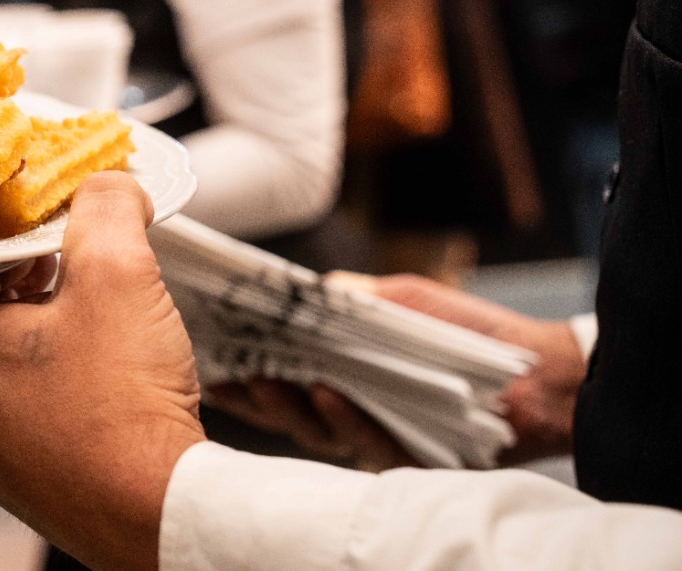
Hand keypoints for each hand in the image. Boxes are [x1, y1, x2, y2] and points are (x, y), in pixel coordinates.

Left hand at [0, 173, 203, 570]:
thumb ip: (105, 207)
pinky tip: (97, 370)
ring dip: (38, 328)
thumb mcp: (119, 273)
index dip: (1, 237)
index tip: (43, 228)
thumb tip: (106, 185)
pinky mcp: (5, 472)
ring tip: (95, 318)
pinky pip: (13, 402)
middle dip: (24, 279)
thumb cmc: (123, 410)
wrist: (158, 513)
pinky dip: (48, 376)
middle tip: (77, 268)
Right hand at [207, 273, 585, 470]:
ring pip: (319, 433)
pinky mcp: (410, 462)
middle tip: (223, 373)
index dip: (243, 368)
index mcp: (343, 374)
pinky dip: (346, 421)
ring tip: (267, 378)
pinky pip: (369, 447)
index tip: (210, 354)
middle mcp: (352, 412)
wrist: (542, 375)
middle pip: (287, 411)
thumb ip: (349, 295)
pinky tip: (330, 396)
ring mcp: (378, 438)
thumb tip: (300, 289)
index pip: (280, 376)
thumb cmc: (468, 333)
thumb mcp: (400, 298)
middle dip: (252, 394)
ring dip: (290, 406)